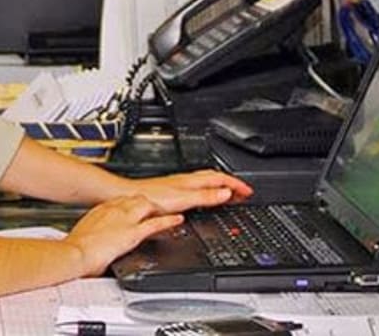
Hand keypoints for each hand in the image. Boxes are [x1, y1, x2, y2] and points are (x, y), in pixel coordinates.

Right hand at [64, 195, 182, 276]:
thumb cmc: (75, 249)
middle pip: (136, 198)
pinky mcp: (133, 232)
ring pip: (147, 205)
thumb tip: (90, 242)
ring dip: (158, 208)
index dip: (130, 204)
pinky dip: (169, 221)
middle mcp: (114, 210)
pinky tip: (177, 220)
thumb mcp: (82, 236)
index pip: (120, 200)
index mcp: (100, 210)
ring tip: (168, 211)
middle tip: (154, 208)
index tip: (134, 207)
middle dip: (146, 202)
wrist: (74, 253)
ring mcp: (125, 219)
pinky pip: (156, 223)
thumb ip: (92, 234)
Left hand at [125, 169, 252, 212]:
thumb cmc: (151, 198)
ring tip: (229, 195)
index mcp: (191, 181)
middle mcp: (186, 180)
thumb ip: (205, 196)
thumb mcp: (183, 199)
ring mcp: (179, 185)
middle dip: (230, 184)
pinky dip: (208, 192)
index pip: (219, 178)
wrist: (130, 197)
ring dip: (220, 187)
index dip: (236, 184)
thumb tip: (226, 193)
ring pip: (205, 182)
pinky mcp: (172, 192)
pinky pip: (197, 189)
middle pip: (214, 178)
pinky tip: (204, 199)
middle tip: (243, 192)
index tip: (248, 191)